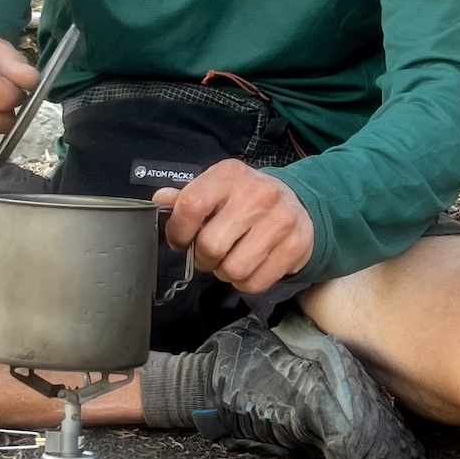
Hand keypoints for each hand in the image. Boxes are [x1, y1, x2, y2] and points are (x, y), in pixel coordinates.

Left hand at [155, 159, 313, 294]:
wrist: (299, 204)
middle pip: (211, 245)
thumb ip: (187, 197)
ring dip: (224, 272)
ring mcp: (280, 222)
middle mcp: (258, 195)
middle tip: (209, 253)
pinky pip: (255, 283)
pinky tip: (249, 266)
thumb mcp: (218, 187)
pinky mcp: (295, 247)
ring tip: (230, 259)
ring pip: (233, 270)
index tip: (180, 239)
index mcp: (230, 175)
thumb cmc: (247, 198)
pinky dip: (245, 283)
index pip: (191, 205)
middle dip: (202, 257)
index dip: (178, 231)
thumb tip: (160, 201)